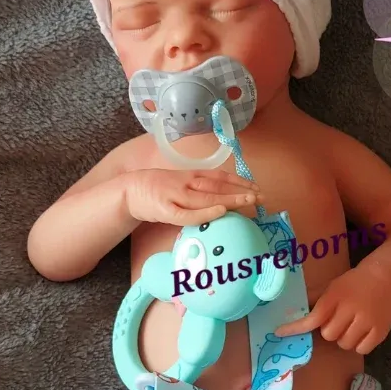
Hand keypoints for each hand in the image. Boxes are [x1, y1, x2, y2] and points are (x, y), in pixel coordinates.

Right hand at [126, 168, 260, 225]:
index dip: (239, 181)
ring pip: (207, 198)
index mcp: (190, 175)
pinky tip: (220, 212)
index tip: (256, 187)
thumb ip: (199, 188)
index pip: (219, 177)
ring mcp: (176, 196)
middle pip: (217, 187)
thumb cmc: (158, 190)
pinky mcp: (166, 210)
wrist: (129, 191)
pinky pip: (188, 214)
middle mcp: (186, 183)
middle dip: (240, 191)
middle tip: (261, 196)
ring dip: (230, 199)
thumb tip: (223, 198)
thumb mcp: (180, 183)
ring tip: (250, 202)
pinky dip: (205, 213)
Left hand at [276, 269, 390, 353]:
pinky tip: (362, 331)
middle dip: (330, 330)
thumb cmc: (355, 283)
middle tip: (339, 319)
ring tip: (352, 324)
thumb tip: (292, 311)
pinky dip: (359, 344)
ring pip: (344, 344)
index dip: (295, 328)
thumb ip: (316, 300)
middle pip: (328, 335)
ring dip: (344, 338)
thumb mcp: (334, 286)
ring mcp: (367, 321)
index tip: (279, 333)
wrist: (388, 276)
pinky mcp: (380, 331)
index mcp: (336, 296)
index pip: (312, 318)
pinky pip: (361, 349)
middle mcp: (351, 309)